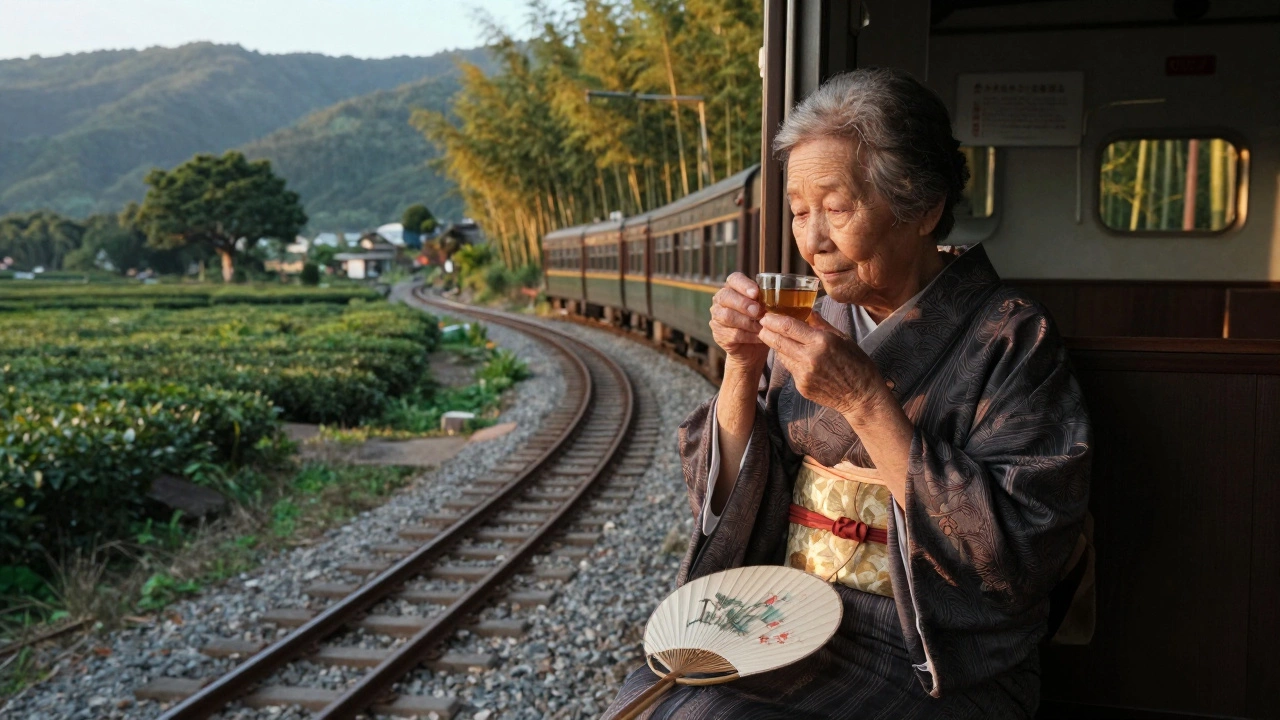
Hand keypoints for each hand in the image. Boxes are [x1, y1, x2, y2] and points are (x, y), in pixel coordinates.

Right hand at [709, 272, 768, 367]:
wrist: (752, 348)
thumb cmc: (761, 322)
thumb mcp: (765, 308)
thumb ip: (767, 300)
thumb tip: (781, 296)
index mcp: (733, 288)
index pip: (733, 279)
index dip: (743, 285)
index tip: (755, 292)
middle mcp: (721, 301)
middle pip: (725, 296)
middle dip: (743, 304)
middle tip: (758, 311)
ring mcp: (717, 318)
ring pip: (727, 316)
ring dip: (747, 322)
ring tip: (762, 326)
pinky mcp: (718, 335)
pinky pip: (733, 334)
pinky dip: (749, 336)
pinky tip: (759, 336)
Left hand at [757, 311, 887, 418]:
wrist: (861, 396)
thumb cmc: (857, 364)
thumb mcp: (843, 338)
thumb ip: (821, 325)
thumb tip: (808, 312)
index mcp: (821, 342)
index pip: (788, 327)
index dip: (773, 320)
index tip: (766, 316)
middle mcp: (809, 358)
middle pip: (778, 341)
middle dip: (766, 332)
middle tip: (762, 325)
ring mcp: (803, 374)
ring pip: (781, 355)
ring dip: (777, 346)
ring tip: (777, 338)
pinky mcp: (801, 386)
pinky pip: (790, 368)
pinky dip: (790, 360)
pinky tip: (796, 357)